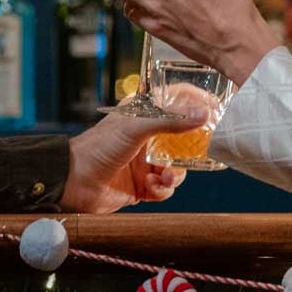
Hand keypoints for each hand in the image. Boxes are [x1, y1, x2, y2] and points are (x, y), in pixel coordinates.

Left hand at [61, 104, 201, 211]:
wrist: (74, 181)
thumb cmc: (99, 146)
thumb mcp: (136, 127)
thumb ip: (171, 121)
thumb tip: (203, 114)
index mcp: (144, 116)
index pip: (176, 102)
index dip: (196, 104)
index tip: (216, 110)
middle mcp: (147, 137)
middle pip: (183, 142)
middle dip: (190, 152)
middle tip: (198, 155)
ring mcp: (145, 162)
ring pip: (177, 169)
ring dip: (174, 175)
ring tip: (164, 177)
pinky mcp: (143, 186)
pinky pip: (165, 189)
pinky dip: (162, 190)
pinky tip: (149, 187)